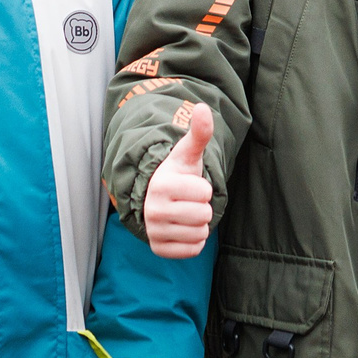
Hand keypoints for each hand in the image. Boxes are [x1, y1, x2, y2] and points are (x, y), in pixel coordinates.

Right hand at [142, 104, 216, 258]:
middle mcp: (152, 210)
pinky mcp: (158, 249)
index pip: (205, 193)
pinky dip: (194, 240)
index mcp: (160, 185)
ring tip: (185, 212)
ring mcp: (153, 232)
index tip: (190, 184)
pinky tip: (182, 228)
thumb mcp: (189, 153)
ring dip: (199, 224)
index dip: (204, 188)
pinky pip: (193, 250)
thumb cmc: (178, 173)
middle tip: (189, 200)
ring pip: (200, 234)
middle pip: (204, 215)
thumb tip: (202, 107)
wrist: (158, 197)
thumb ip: (199, 133)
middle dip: (203, 207)